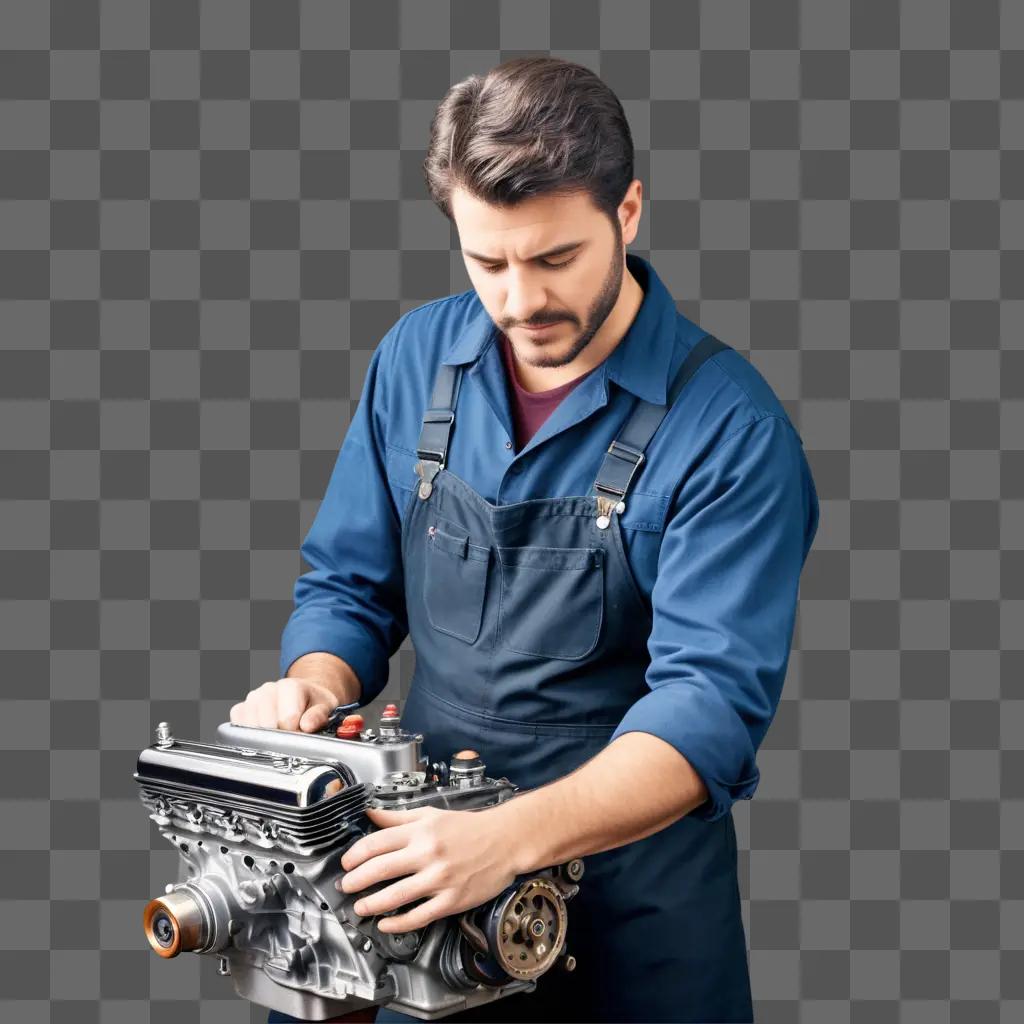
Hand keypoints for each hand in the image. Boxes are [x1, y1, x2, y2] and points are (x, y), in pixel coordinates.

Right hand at [228, 677, 342, 731]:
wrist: (305, 695)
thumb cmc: (314, 703)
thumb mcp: (325, 707)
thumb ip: (318, 716)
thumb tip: (306, 726)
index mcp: (290, 686)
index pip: (287, 717)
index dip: (295, 733)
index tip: (300, 736)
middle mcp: (268, 689)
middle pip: (267, 723)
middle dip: (279, 737)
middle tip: (289, 739)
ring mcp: (253, 698)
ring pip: (250, 724)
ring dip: (263, 737)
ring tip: (278, 735)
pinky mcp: (241, 708)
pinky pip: (237, 723)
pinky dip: (247, 734)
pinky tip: (262, 734)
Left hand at [337, 804, 516, 932]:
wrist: (504, 841)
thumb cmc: (468, 827)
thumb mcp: (431, 814)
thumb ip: (398, 817)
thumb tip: (370, 814)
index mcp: (420, 831)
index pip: (376, 842)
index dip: (355, 855)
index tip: (346, 863)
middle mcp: (427, 853)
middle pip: (380, 869)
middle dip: (355, 881)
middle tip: (345, 887)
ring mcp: (439, 879)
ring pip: (396, 896)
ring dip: (371, 904)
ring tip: (359, 908)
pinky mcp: (451, 900)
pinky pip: (419, 916)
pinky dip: (398, 923)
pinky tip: (386, 924)